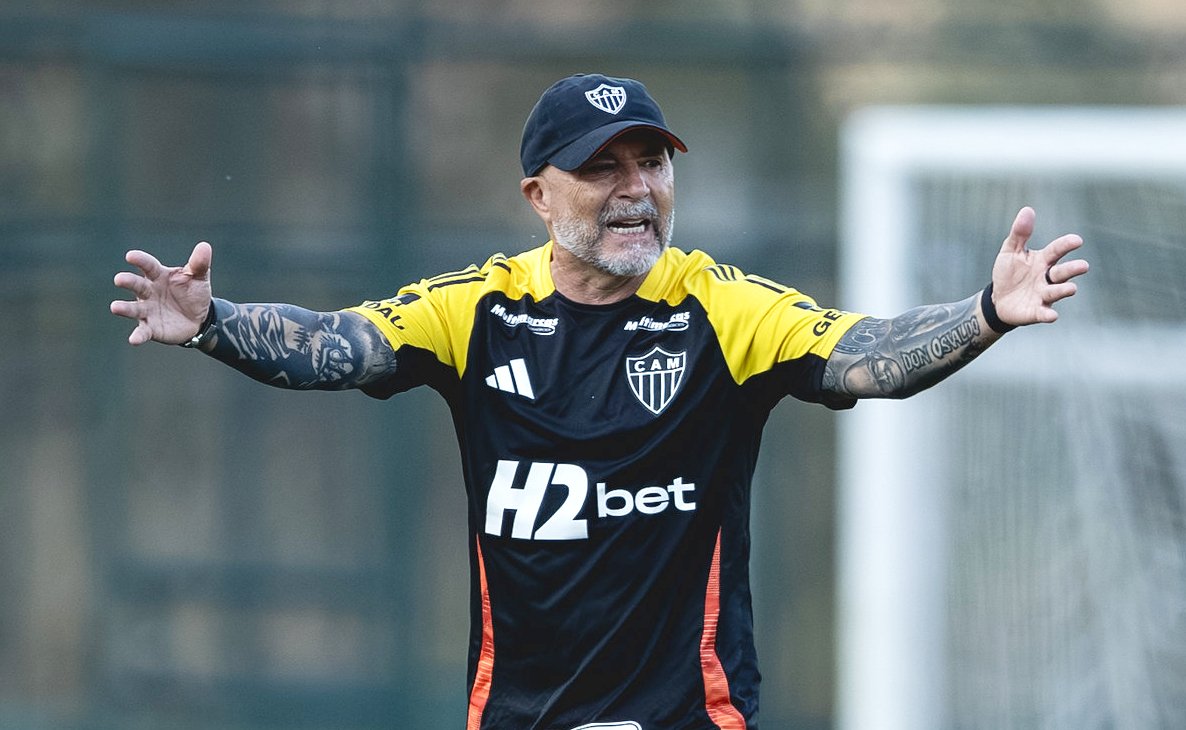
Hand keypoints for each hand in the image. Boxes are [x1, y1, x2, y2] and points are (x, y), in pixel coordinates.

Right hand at [111, 242, 213, 344]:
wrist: (200, 318)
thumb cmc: (193, 293)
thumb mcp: (199, 278)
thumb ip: (199, 264)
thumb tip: (205, 246)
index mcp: (158, 276)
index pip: (148, 266)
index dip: (140, 260)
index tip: (131, 256)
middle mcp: (148, 292)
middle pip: (136, 285)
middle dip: (128, 282)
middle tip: (119, 279)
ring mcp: (147, 310)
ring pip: (133, 309)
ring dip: (124, 308)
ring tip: (115, 307)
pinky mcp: (151, 328)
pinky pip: (143, 332)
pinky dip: (137, 336)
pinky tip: (133, 340)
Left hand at [990, 207, 1088, 326]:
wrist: (997, 299)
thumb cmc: (1009, 273)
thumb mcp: (1010, 251)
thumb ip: (1020, 233)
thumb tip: (1027, 210)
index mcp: (1043, 260)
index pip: (1056, 251)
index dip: (1066, 245)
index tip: (1077, 240)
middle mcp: (1047, 278)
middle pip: (1062, 272)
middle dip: (1072, 269)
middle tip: (1084, 266)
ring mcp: (1043, 295)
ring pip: (1056, 292)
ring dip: (1064, 290)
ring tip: (1071, 288)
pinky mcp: (1036, 311)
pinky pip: (1044, 313)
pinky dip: (1048, 314)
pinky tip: (1052, 315)